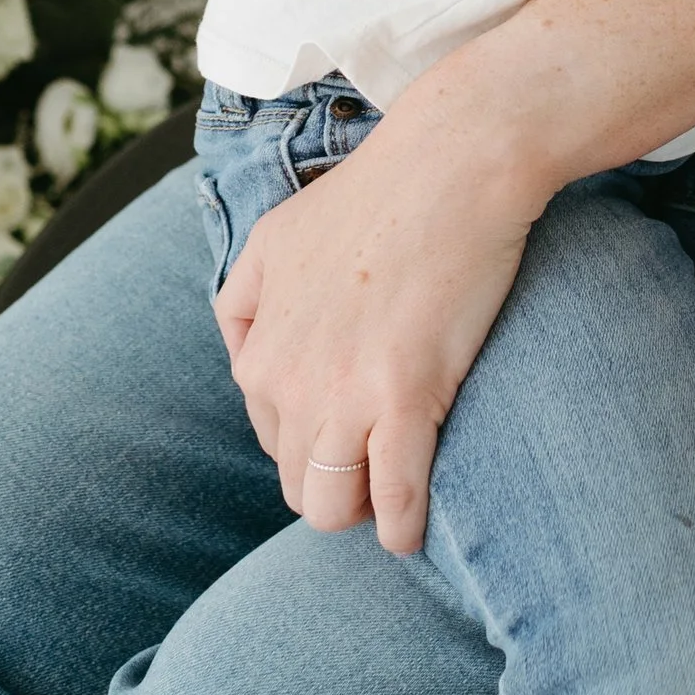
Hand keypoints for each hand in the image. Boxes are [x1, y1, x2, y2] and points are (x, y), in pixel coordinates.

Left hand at [214, 82, 540, 554]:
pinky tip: (413, 529)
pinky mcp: (404, 401)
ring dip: (358, 512)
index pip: (271, 439)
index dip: (314, 443)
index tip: (354, 432)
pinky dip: (400, 527)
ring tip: (391, 501)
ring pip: (329, 506)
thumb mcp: (274, 238)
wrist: (449, 165)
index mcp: (258, 351)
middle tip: (380, 466)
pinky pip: (393, 501)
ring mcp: (343, 396)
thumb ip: (244, 303)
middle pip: (297, 480)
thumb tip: (246, 359)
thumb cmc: (374, 193)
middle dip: (334, 485)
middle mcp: (287, 382)